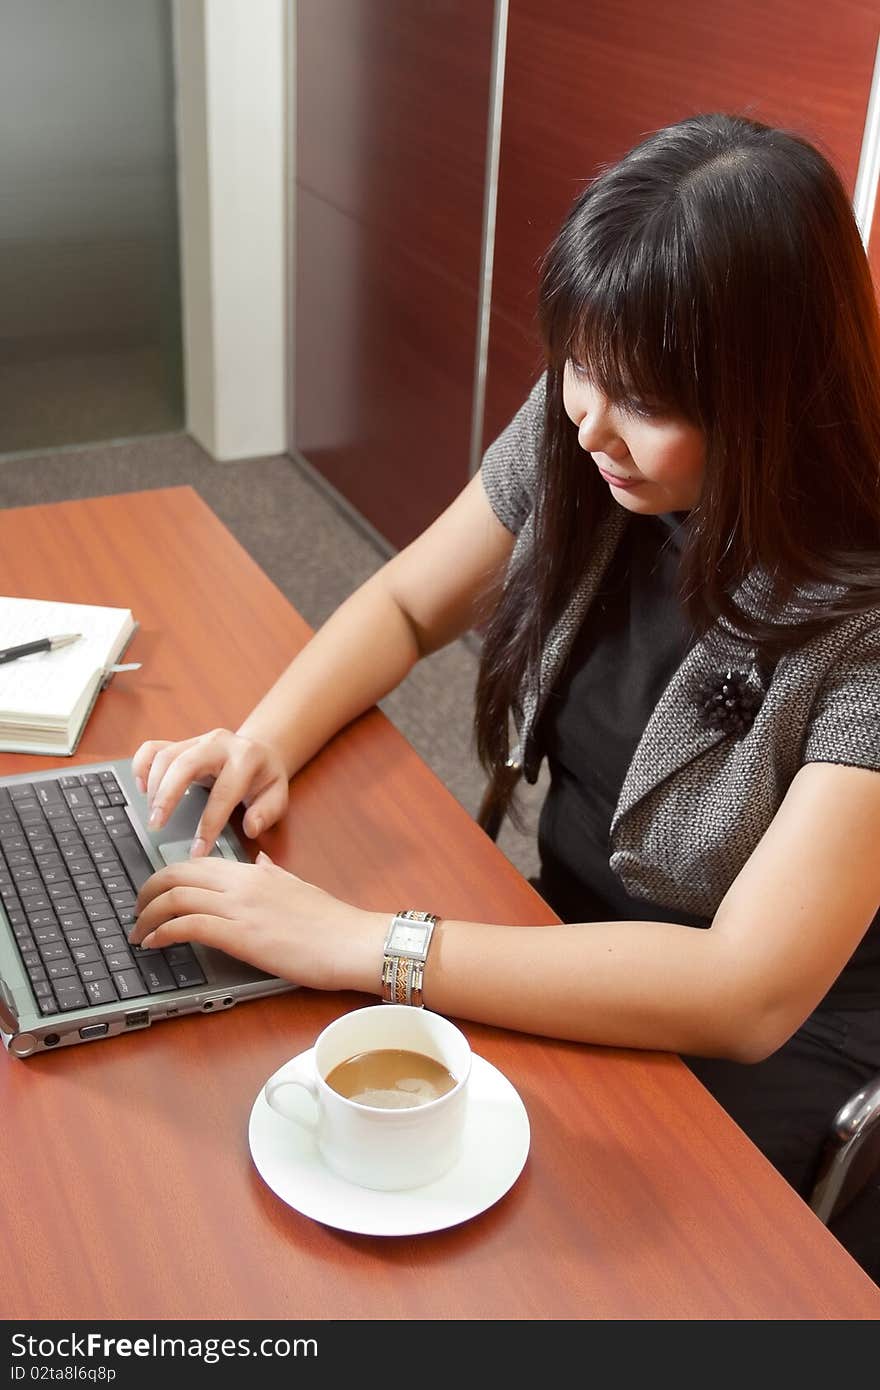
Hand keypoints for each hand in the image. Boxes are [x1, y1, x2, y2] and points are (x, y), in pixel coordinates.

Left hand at [129, 851, 386, 993]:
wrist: (351, 941)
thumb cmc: (330, 921)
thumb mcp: (296, 886)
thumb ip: (272, 873)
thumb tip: (258, 860)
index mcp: (253, 872)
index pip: (195, 863)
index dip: (165, 876)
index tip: (153, 893)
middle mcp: (241, 884)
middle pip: (177, 875)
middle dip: (147, 892)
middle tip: (135, 911)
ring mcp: (240, 909)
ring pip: (176, 898)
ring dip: (148, 916)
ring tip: (138, 933)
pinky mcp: (241, 936)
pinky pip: (189, 926)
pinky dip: (163, 933)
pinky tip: (155, 943)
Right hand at [131, 729, 289, 856]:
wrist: (260, 751)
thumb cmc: (264, 777)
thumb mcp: (277, 795)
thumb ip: (267, 812)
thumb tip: (250, 828)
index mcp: (246, 758)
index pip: (224, 793)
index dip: (209, 824)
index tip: (197, 851)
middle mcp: (218, 744)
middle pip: (184, 764)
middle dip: (167, 796)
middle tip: (156, 825)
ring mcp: (197, 740)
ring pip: (165, 756)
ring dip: (153, 787)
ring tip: (153, 816)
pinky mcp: (181, 743)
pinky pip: (152, 748)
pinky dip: (141, 767)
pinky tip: (141, 789)